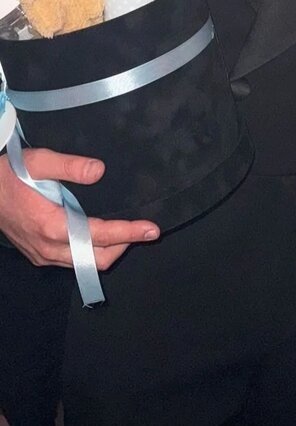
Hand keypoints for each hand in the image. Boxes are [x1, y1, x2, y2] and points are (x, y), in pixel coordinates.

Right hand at [0, 149, 159, 268]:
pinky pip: (71, 262)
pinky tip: (97, 235)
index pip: (101, 236)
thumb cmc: (8, 174)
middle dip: (123, 246)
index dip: (130, 232)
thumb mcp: (39, 161)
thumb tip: (99, 171)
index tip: (151, 229)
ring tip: (125, 232)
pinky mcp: (37, 254)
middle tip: (141, 230)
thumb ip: (70, 166)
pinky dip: (90, 252)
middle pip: (97, 259)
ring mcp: (42, 254)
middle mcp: (49, 248)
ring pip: (84, 264)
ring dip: (108, 250)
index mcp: (52, 226)